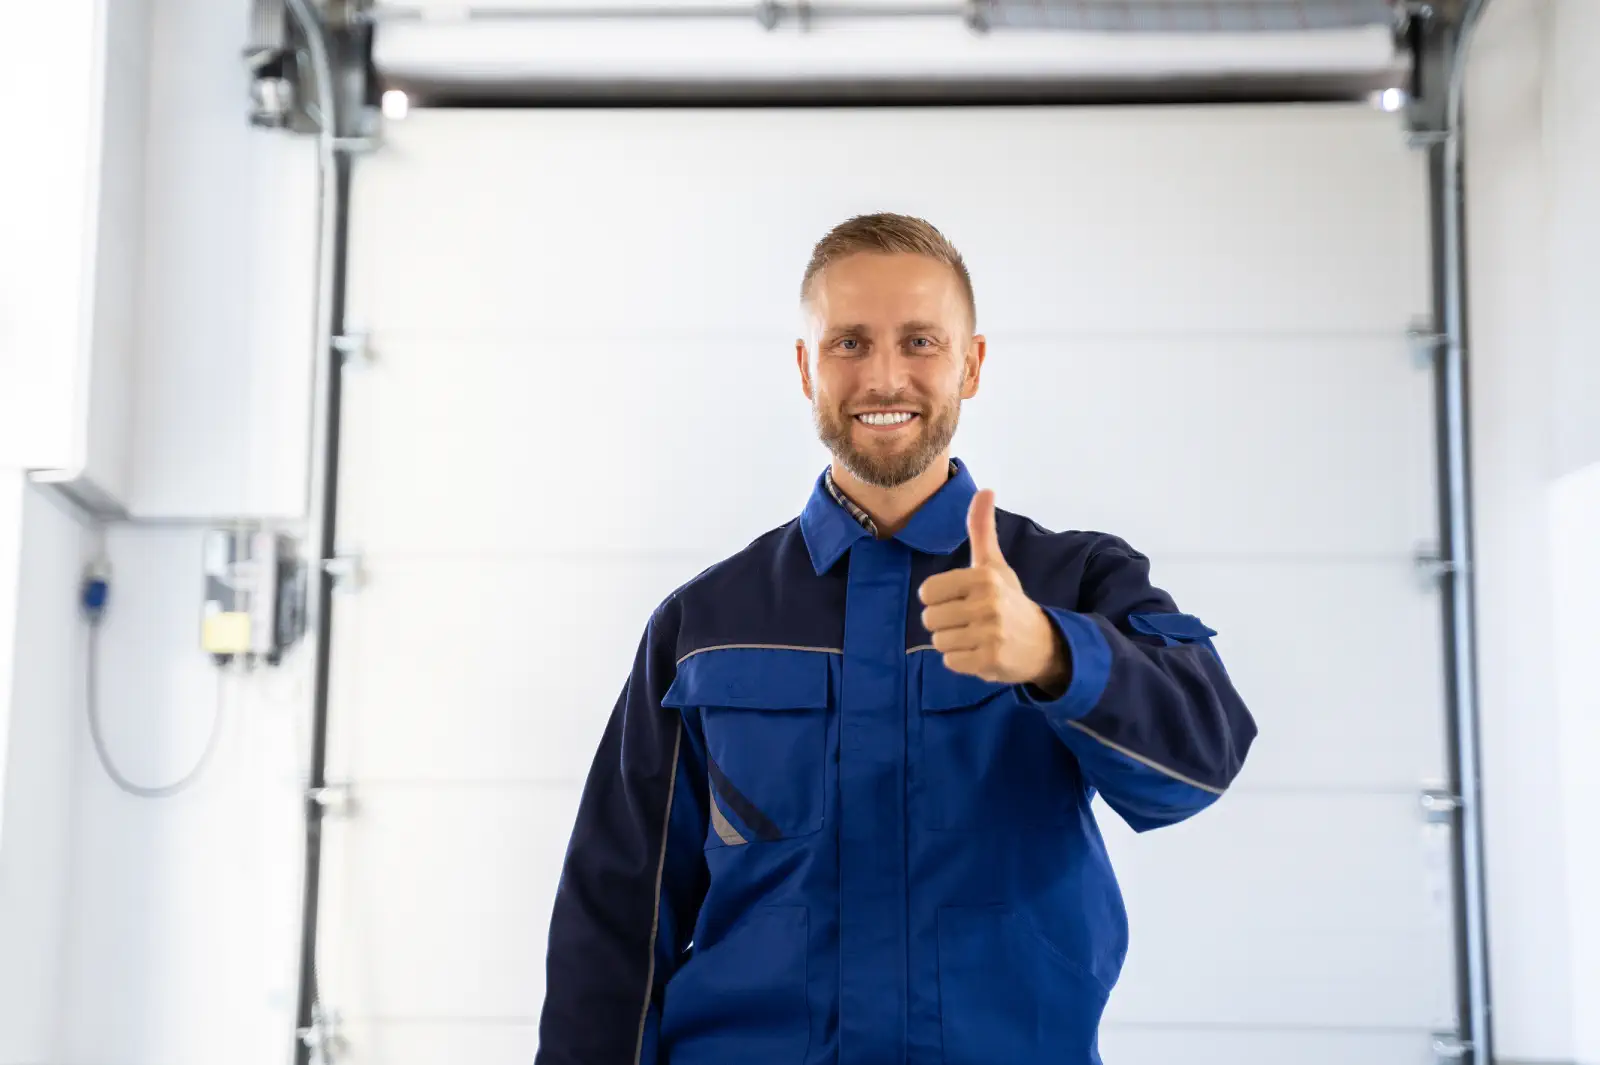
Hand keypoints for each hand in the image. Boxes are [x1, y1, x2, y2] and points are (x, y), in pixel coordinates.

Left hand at [917, 489, 1068, 690]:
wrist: (1043, 642)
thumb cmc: (1010, 600)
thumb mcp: (994, 564)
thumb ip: (981, 529)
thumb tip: (984, 489)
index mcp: (983, 577)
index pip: (927, 592)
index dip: (939, 599)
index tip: (961, 600)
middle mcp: (987, 603)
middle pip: (929, 619)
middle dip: (946, 623)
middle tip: (971, 621)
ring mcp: (990, 633)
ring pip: (939, 642)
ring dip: (954, 643)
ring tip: (977, 637)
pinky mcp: (990, 660)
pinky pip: (950, 662)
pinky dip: (962, 661)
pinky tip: (981, 652)